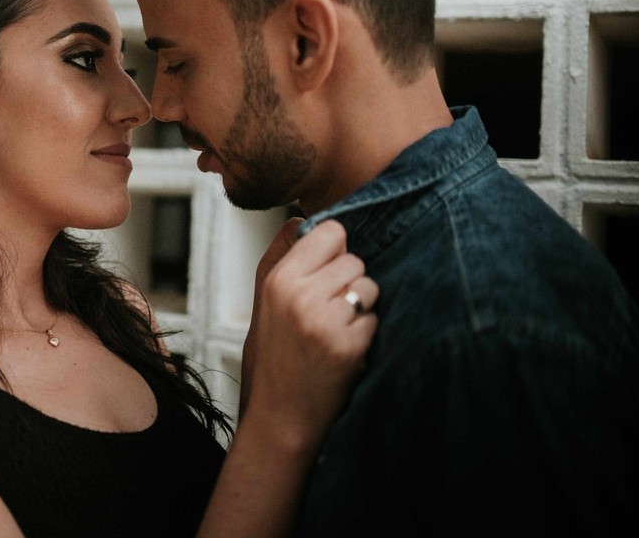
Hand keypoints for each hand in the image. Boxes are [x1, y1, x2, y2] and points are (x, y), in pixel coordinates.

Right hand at [239, 219, 376, 452]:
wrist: (279, 416)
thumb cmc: (272, 357)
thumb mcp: (263, 301)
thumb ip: (282, 257)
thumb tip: (304, 221)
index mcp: (278, 279)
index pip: (329, 231)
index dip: (334, 250)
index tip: (328, 269)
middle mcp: (301, 295)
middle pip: (354, 259)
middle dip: (349, 281)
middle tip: (329, 310)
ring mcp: (326, 320)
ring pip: (369, 286)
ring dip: (362, 306)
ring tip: (337, 328)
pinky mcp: (349, 346)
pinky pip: (375, 318)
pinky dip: (366, 333)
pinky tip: (343, 349)